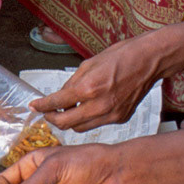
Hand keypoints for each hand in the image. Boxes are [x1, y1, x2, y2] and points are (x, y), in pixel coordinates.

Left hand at [31, 33, 162, 130]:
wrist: (149, 61)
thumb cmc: (121, 56)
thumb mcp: (89, 64)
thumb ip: (72, 83)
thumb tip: (60, 96)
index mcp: (88, 88)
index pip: (57, 103)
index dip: (42, 105)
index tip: (34, 105)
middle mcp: (99, 105)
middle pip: (65, 123)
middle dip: (52, 119)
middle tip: (48, 112)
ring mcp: (111, 115)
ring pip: (80, 128)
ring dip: (70, 121)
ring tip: (67, 110)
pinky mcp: (121, 119)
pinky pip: (97, 124)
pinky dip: (88, 119)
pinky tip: (89, 108)